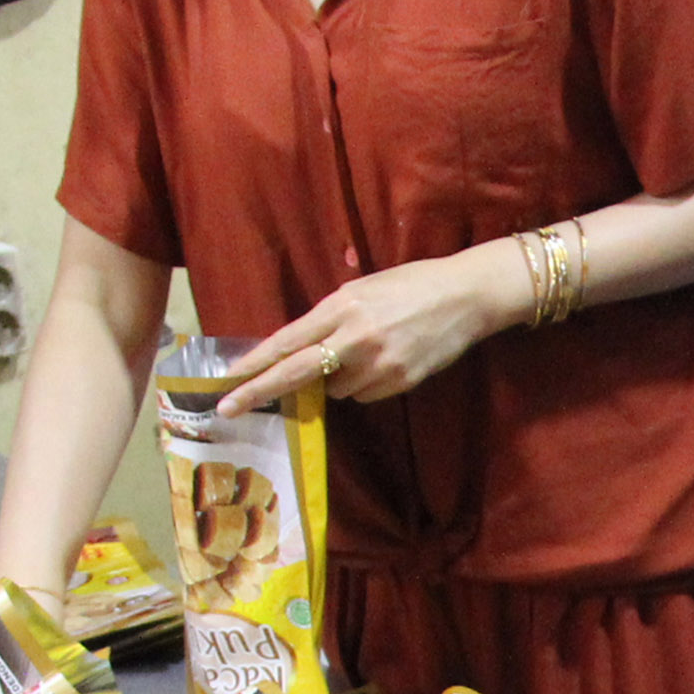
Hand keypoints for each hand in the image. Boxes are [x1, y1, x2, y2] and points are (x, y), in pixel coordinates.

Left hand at [216, 253, 514, 410]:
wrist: (466, 296)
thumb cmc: (411, 285)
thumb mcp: (363, 291)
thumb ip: (331, 319)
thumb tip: (300, 353)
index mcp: (342, 306)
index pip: (288, 340)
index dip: (255, 362)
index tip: (228, 378)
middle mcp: (355, 336)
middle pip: (295, 371)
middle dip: (258, 391)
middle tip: (228, 409)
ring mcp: (378, 363)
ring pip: (335, 389)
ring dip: (337, 379)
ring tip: (368, 352)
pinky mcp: (399, 381)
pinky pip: (363, 394)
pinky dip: (365, 384)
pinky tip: (387, 360)